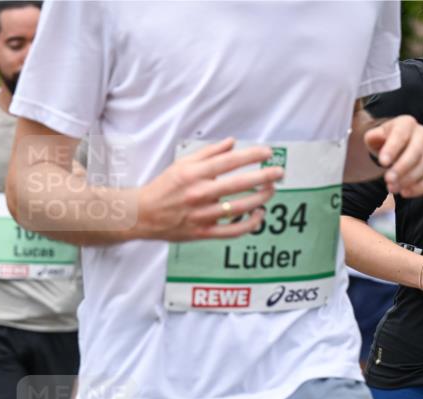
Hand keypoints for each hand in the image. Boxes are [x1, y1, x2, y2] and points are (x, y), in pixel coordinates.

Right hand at [136, 138, 282, 241]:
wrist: (142, 215)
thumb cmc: (162, 188)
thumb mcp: (181, 164)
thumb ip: (208, 153)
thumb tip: (232, 143)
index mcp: (193, 174)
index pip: (229, 162)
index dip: (252, 156)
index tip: (267, 153)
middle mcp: (199, 193)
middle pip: (239, 184)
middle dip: (264, 177)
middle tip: (279, 172)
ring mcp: (201, 215)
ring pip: (239, 208)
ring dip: (260, 199)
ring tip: (271, 191)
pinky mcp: (202, 232)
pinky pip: (231, 231)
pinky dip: (249, 224)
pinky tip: (259, 216)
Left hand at [364, 115, 422, 197]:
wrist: (394, 148)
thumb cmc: (383, 142)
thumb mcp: (373, 137)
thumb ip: (373, 137)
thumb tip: (375, 137)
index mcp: (406, 123)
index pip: (401, 134)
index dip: (393, 148)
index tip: (383, 162)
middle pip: (416, 150)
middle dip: (402, 167)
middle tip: (388, 180)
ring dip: (409, 179)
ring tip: (392, 188)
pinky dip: (421, 187)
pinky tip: (405, 193)